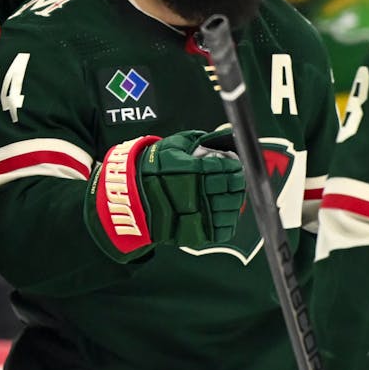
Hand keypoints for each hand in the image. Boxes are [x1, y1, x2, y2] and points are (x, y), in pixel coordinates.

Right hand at [84, 129, 245, 261]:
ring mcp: (195, 215)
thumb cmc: (151, 170)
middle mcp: (196, 192)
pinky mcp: (194, 233)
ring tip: (232, 197)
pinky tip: (225, 214)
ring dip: (235, 202)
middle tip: (238, 180)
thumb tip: (218, 136)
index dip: (234, 167)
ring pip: (230, 210)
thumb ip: (195, 139)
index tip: (236, 166)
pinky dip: (227, 223)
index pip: (225, 168)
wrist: (131, 199)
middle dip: (237, 183)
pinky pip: (222, 231)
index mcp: (192, 170)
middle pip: (231, 188)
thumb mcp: (170, 145)